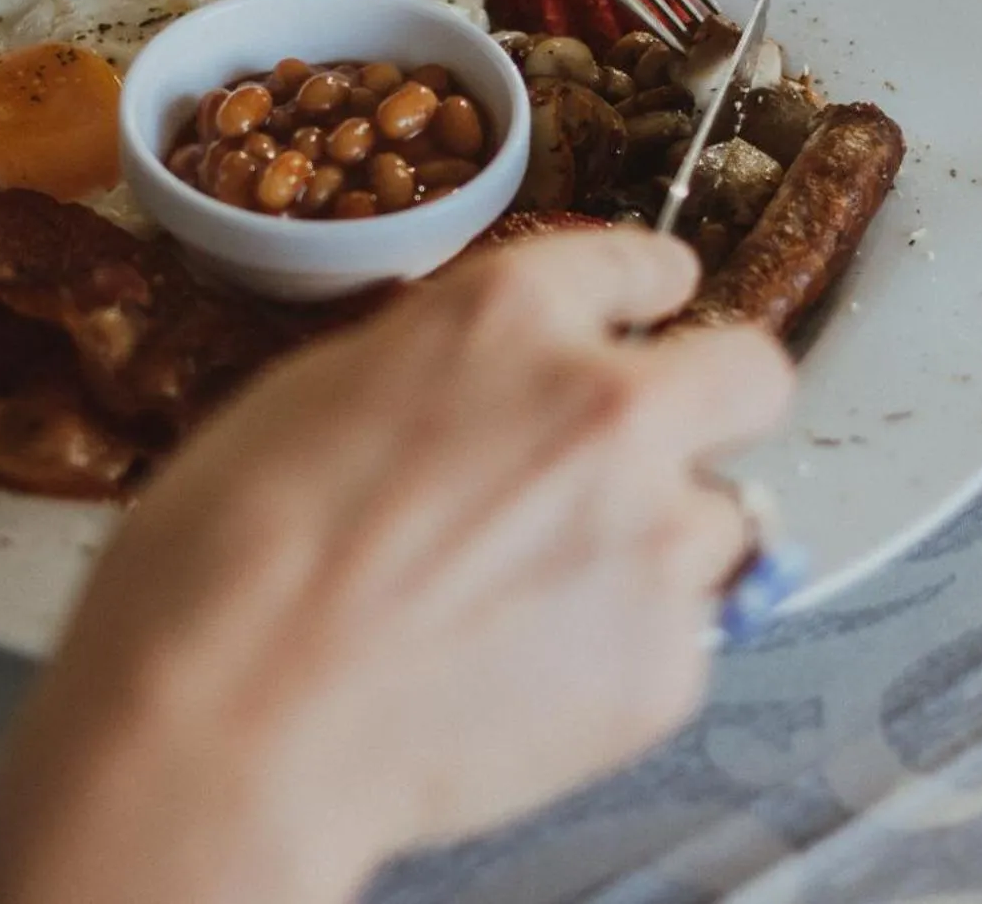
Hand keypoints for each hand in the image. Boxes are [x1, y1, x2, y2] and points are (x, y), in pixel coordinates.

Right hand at [0, 230, 793, 903]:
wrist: (232, 716)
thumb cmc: (231, 559)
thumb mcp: (326, 393)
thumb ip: (453, 376)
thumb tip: (494, 399)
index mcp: (509, 315)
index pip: (639, 265)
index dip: (649, 292)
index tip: (658, 306)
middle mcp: (606, 405)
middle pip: (750, 377)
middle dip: (717, 403)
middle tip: (661, 448)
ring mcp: (649, 537)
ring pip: (719, 520)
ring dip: (657, 544)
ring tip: (547, 597)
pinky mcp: (665, 662)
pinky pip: (683, 636)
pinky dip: (624, 651)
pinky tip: (529, 671)